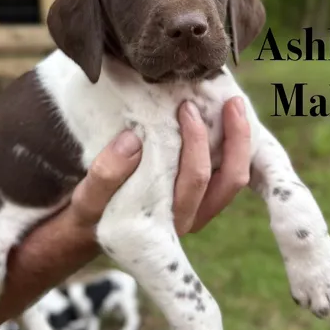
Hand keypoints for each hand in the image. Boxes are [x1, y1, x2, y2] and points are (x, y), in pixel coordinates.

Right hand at [67, 96, 250, 236]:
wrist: (95, 227)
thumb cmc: (93, 211)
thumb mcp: (88, 198)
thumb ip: (106, 174)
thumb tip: (132, 140)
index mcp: (168, 221)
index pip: (195, 181)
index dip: (197, 143)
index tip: (185, 109)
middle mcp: (192, 218)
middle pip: (229, 180)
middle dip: (232, 137)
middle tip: (226, 102)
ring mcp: (201, 209)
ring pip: (235, 178)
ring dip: (240, 142)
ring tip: (235, 105)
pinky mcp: (203, 198)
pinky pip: (228, 174)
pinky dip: (232, 146)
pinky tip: (226, 118)